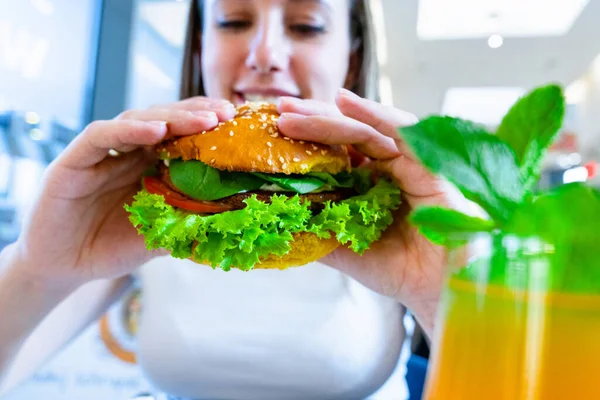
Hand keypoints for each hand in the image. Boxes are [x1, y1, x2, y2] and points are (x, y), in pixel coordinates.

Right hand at [10, 97, 235, 289]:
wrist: (64, 267)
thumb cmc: (112, 248)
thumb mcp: (159, 236)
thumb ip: (188, 224)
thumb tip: (233, 220)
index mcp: (148, 165)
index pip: (180, 135)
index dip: (208, 127)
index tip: (237, 124)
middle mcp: (127, 153)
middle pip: (164, 120)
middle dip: (196, 115)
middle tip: (226, 114)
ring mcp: (101, 153)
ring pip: (137, 121)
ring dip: (171, 118)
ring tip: (202, 121)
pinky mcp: (73, 160)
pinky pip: (101, 136)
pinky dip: (128, 131)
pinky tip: (156, 130)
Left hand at [277, 89, 469, 333]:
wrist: (443, 288)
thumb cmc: (400, 270)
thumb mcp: (344, 249)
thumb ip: (315, 231)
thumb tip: (275, 219)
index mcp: (368, 185)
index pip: (333, 155)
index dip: (304, 143)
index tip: (272, 134)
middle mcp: (386, 169)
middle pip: (345, 136)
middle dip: (310, 122)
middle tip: (278, 112)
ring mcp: (408, 162)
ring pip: (364, 130)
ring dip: (328, 117)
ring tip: (294, 110)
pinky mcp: (428, 160)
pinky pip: (399, 130)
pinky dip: (373, 114)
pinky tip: (345, 101)